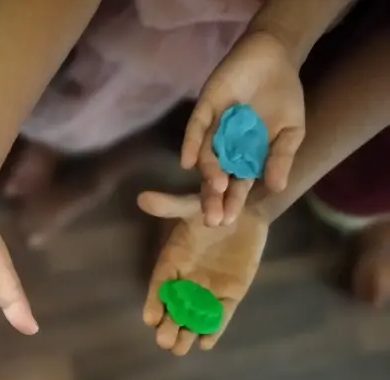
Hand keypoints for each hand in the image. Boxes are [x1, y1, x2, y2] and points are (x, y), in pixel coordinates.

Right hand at [138, 191, 268, 354]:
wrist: (249, 211)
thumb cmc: (216, 207)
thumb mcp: (193, 205)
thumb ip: (171, 205)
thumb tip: (143, 197)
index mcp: (173, 261)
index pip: (160, 286)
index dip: (154, 302)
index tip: (149, 318)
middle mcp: (187, 280)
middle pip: (174, 308)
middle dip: (169, 325)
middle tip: (165, 341)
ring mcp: (207, 289)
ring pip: (194, 316)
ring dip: (187, 332)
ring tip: (181, 348)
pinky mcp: (229, 295)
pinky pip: (220, 315)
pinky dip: (213, 328)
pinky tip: (207, 343)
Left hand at [182, 31, 304, 225]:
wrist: (274, 58)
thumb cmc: (283, 98)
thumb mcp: (291, 132)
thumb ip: (281, 158)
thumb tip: (277, 187)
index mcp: (245, 157)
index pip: (236, 185)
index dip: (232, 202)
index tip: (228, 221)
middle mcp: (225, 148)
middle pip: (216, 176)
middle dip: (213, 197)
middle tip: (211, 219)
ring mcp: (214, 129)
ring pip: (206, 156)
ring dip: (209, 172)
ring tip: (214, 188)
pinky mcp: (205, 109)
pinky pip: (196, 129)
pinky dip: (191, 144)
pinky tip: (187, 162)